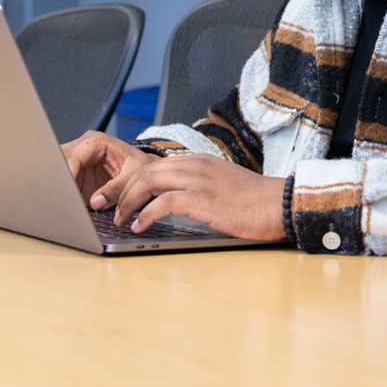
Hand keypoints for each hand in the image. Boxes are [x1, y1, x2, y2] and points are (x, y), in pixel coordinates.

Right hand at [62, 131, 159, 211]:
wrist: (143, 171)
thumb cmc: (139, 165)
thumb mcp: (133, 175)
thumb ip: (116, 188)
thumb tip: (97, 202)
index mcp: (96, 141)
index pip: (73, 156)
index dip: (68, 173)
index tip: (66, 190)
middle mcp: (82, 150)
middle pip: (59, 162)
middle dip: (58, 179)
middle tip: (61, 197)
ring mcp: (76, 164)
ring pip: (56, 174)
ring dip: (59, 188)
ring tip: (64, 203)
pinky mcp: (75, 178)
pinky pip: (62, 187)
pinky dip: (63, 196)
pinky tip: (66, 205)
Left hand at [116, 153, 286, 240]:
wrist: (279, 203)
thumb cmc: (252, 201)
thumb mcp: (220, 185)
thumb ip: (197, 186)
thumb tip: (171, 200)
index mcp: (198, 161)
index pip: (153, 165)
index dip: (130, 181)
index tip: (117, 196)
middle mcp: (195, 165)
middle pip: (144, 170)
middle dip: (120, 189)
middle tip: (107, 207)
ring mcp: (199, 180)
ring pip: (149, 181)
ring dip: (128, 201)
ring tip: (120, 218)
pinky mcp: (204, 199)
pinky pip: (164, 202)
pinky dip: (146, 214)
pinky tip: (140, 226)